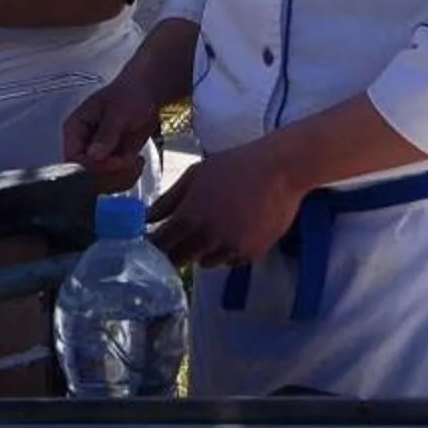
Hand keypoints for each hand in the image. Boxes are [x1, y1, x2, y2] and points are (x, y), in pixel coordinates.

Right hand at [61, 67, 167, 185]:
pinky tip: (138, 163)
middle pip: (85, 176)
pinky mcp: (108, 164)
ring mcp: (94, 157)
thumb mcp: (119, 111)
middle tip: (132, 162)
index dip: (94, 166)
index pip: (73, 158)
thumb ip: (107, 133)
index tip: (118, 161)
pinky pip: (113, 182)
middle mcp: (80, 146)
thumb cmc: (129, 96)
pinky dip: (127, 178)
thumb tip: (94, 156)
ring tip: (137, 161)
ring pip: (99, 183)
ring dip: (121, 177)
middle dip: (110, 174)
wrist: (145, 95)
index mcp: (74, 129)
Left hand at [148, 138, 309, 272]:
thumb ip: (169, 199)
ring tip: (216, 226)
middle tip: (182, 238)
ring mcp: (230, 248)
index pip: (161, 244)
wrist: (280, 169)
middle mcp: (207, 237)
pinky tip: (236, 229)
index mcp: (189, 216)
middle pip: (180, 259)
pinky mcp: (251, 254)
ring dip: (204, 251)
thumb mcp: (196, 174)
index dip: (153, 246)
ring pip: (206, 262)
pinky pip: (230, 261)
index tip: (152, 244)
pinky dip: (228, 251)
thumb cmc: (235, 165)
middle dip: (176, 251)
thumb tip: (148, 218)